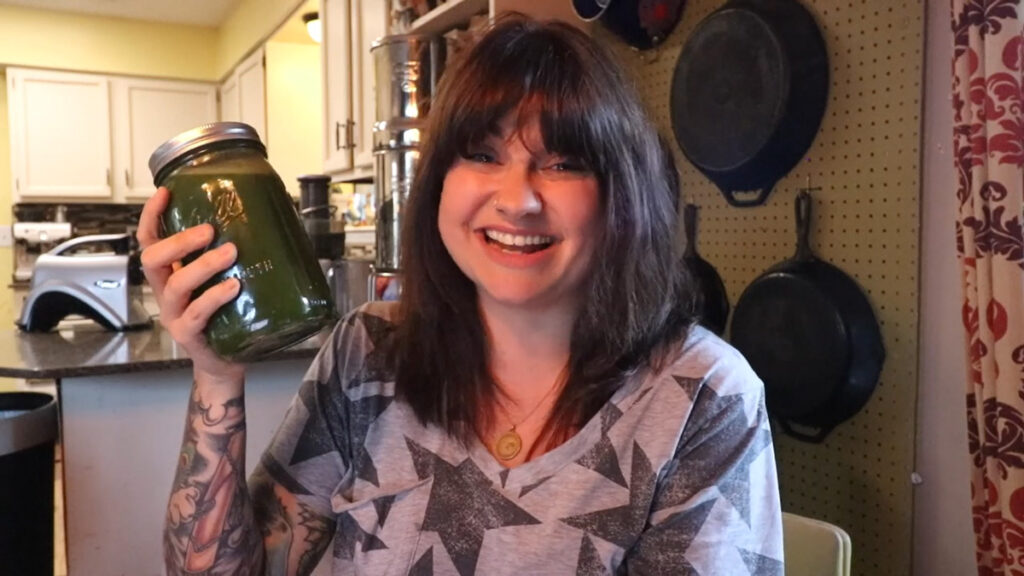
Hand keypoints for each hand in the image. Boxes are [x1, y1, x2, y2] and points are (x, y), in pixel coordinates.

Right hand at [138, 187, 244, 385]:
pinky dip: (214, 296)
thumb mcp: (223, 280)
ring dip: (203, 265)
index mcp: (170, 274)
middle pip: (153, 259)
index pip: (150, 240)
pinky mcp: (188, 334)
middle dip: (179, 241)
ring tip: (230, 252)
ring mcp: (174, 314)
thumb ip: (229, 256)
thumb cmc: (228, 315)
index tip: (166, 192)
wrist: (227, 361)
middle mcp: (166, 292)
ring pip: (176, 285)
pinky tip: (233, 286)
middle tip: (210, 230)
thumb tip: (267, 219)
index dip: (152, 216)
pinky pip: (196, 312)